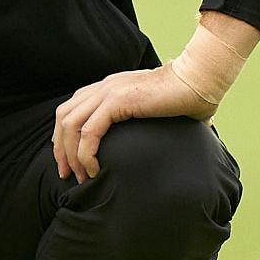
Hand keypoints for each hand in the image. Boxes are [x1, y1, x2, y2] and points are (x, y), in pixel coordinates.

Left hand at [52, 64, 213, 182]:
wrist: (199, 82)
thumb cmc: (186, 100)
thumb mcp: (153, 111)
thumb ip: (143, 124)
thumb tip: (157, 149)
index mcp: (107, 88)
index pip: (70, 111)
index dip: (63, 138)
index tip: (69, 163)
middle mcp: (102, 88)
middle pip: (63, 118)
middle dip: (60, 149)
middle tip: (66, 174)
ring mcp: (107, 92)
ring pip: (71, 126)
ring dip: (71, 155)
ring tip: (82, 176)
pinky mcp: (117, 101)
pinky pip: (89, 131)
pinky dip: (86, 153)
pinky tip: (95, 169)